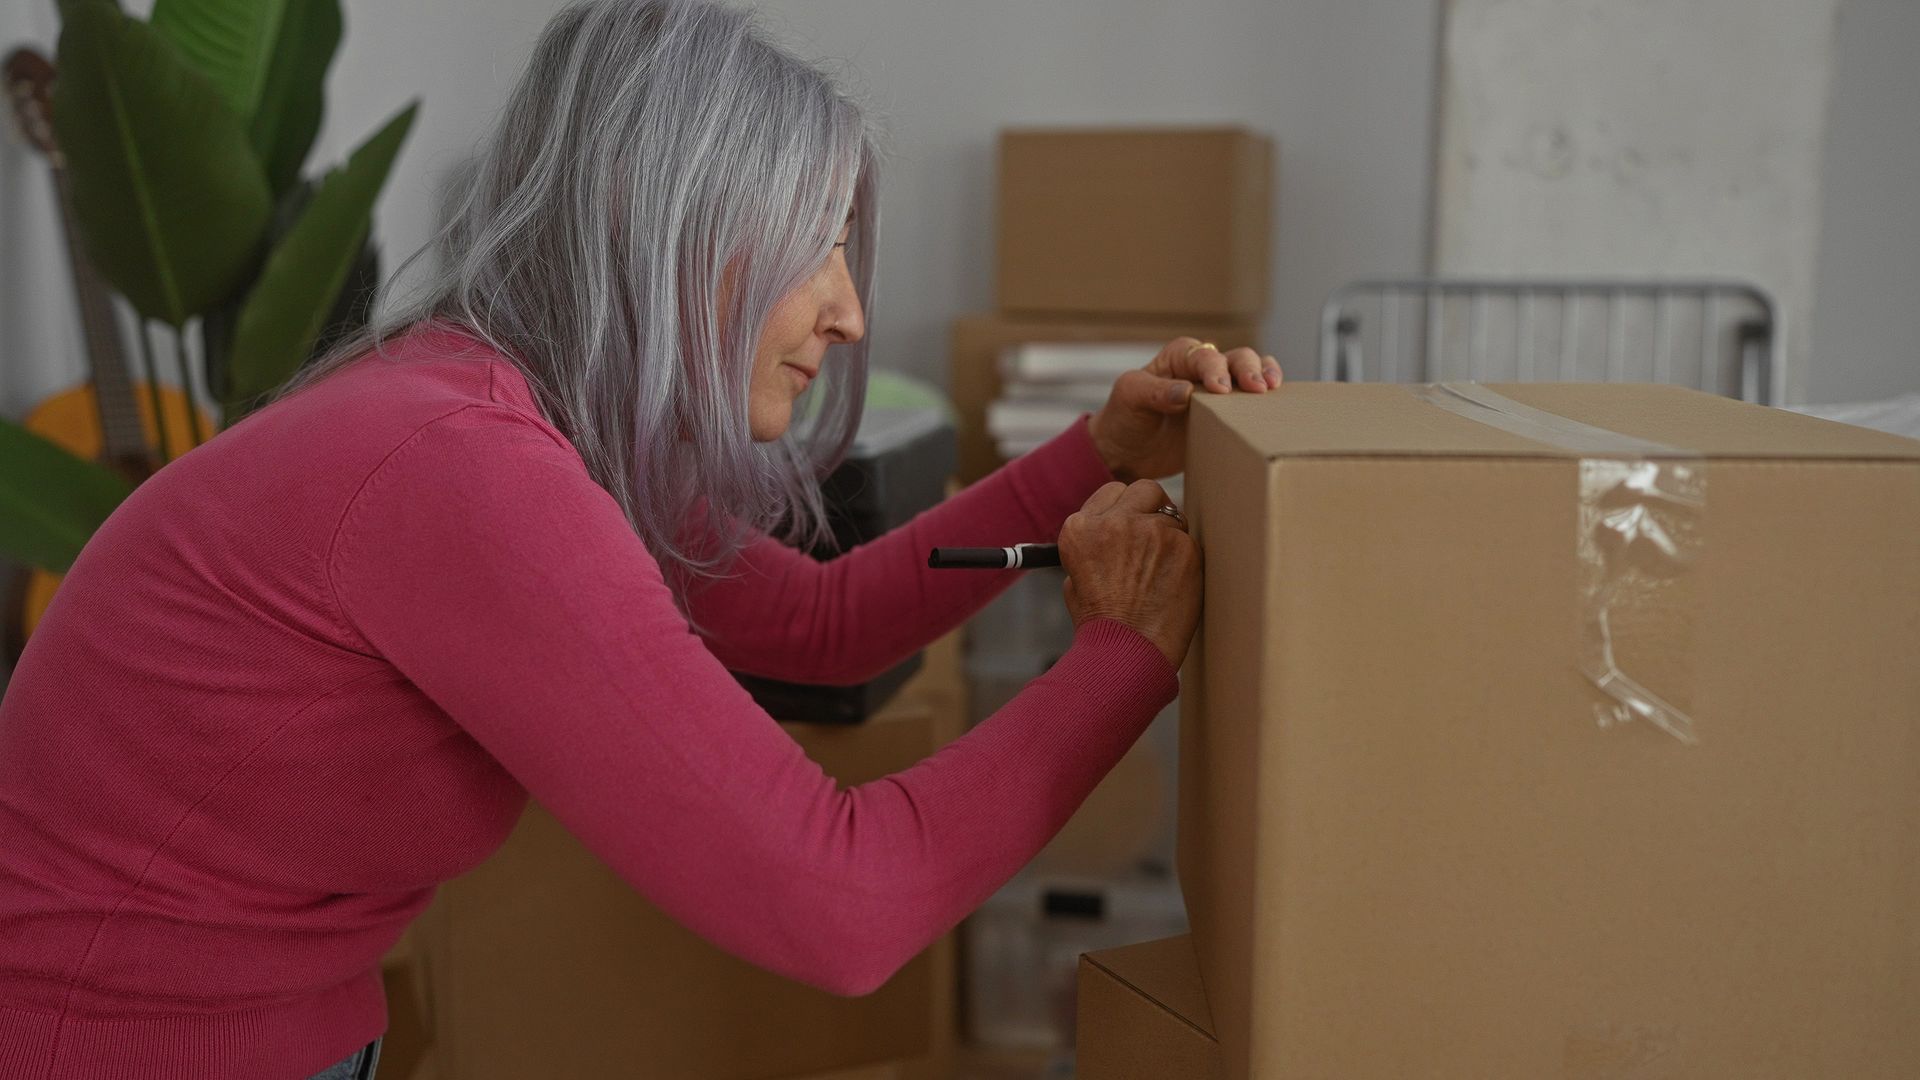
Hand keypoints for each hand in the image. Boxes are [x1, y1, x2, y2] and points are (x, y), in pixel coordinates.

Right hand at [1058, 479, 1201, 668]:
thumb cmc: (1102, 625)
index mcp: (1081, 528)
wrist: (1128, 653)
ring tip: (1161, 572)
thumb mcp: (1075, 580)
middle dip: (1150, 509)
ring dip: (1169, 536)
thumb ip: (1094, 546)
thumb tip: (1117, 530)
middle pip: (1144, 490)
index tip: (1129, 528)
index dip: (1123, 511)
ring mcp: (1153, 531)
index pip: (1112, 492)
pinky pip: (1189, 541)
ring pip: (1172, 515)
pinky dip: (1185, 559)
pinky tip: (1174, 584)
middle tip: (1153, 538)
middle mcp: (1115, 522)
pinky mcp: (1184, 547)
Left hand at [1086, 338, 1280, 480]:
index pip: (1202, 356)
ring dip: (1264, 375)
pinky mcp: (1228, 415)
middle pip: (1235, 358)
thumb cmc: (1124, 418)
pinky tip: (1275, 406)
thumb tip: (1185, 391)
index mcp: (1178, 357)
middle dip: (1248, 369)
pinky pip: (1252, 402)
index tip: (1221, 389)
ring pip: (1250, 372)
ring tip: (1273, 388)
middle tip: (1257, 388)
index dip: (1214, 368)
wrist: (1127, 453)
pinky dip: (1266, 400)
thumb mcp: (1130, 399)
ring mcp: (1219, 392)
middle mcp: (1202, 369)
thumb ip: (1155, 392)